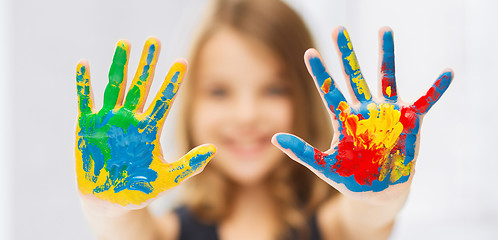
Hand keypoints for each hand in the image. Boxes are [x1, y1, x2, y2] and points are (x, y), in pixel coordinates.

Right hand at [75, 38, 215, 207]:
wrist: (110, 201)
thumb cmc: (140, 189)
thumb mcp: (168, 178)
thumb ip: (189, 165)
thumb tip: (212, 150)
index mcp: (149, 129)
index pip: (164, 100)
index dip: (173, 82)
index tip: (183, 62)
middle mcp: (131, 119)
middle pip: (141, 86)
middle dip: (148, 64)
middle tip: (154, 41)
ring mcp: (109, 121)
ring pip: (116, 87)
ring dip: (119, 65)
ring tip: (125, 43)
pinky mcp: (88, 127)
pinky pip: (86, 102)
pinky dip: (84, 84)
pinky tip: (84, 64)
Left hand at [272, 27, 451, 199]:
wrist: (380, 190)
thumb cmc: (352, 177)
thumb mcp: (325, 166)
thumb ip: (302, 153)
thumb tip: (274, 139)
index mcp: (345, 119)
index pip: (329, 91)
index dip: (320, 73)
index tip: (309, 53)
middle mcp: (365, 110)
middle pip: (353, 77)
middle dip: (346, 54)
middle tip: (338, 30)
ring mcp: (387, 113)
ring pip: (385, 77)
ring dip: (386, 55)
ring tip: (384, 30)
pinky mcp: (409, 121)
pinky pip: (425, 101)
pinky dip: (436, 89)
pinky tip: (448, 73)